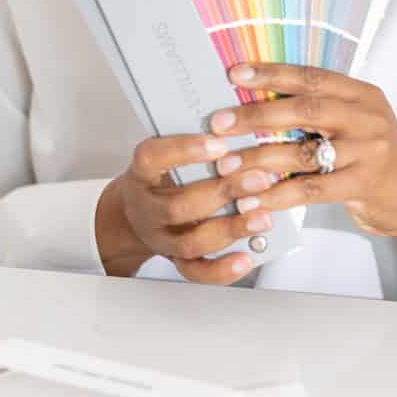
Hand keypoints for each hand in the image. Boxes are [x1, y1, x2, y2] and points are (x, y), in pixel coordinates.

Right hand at [94, 131, 279, 285]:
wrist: (134, 215)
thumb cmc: (161, 177)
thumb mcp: (166, 153)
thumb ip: (196, 144)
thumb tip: (238, 125)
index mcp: (142, 175)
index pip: (151, 158)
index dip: (184, 151)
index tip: (219, 143)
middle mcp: (148, 209)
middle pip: (178, 206)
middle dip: (222, 193)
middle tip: (257, 179)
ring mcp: (161, 238)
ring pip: (190, 242)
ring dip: (230, 229)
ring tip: (262, 217)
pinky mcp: (176, 259)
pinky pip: (197, 271)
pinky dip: (223, 269)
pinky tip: (246, 258)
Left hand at [207, 63, 396, 265]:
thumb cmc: (372, 156)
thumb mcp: (354, 122)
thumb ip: (318, 110)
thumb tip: (255, 99)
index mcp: (361, 94)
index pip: (311, 77)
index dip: (272, 73)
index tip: (235, 73)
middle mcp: (368, 117)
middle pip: (304, 110)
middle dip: (256, 115)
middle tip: (219, 123)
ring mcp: (369, 151)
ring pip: (303, 152)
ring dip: (259, 159)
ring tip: (226, 165)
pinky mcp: (365, 185)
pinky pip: (312, 189)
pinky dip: (278, 194)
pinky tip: (253, 199)